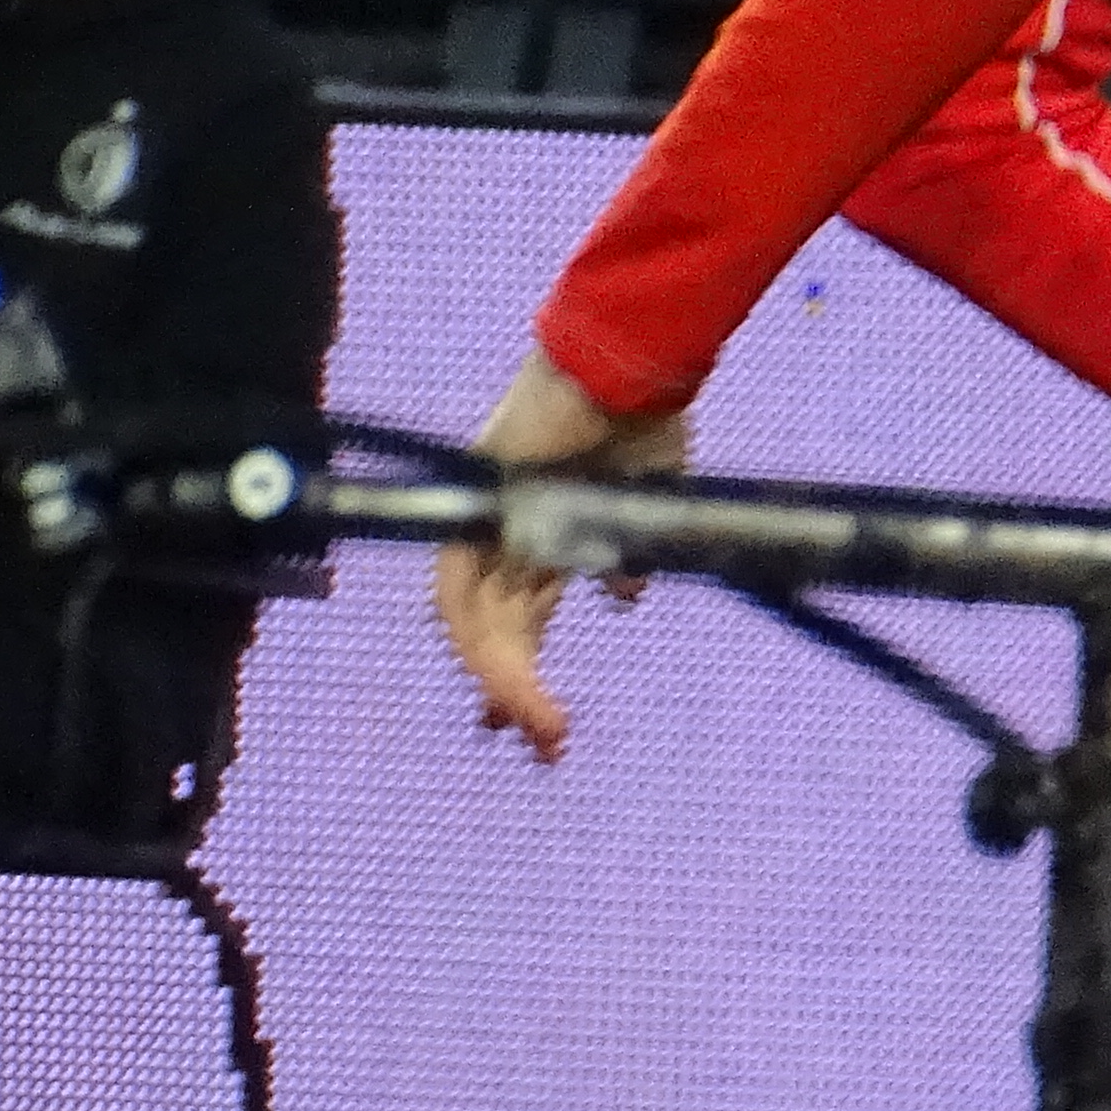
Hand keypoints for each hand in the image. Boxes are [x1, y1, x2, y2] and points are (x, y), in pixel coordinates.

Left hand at [432, 350, 692, 761]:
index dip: (527, 671)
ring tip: (543, 732)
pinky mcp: (475, 516)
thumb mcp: (649, 499)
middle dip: (515, 694)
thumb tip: (626, 597)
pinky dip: (487, 651)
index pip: (522, 617)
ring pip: (476, 628)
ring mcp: (487, 526)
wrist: (626, 361)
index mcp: (545, 535)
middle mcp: (507, 537)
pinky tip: (512, 692)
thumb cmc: (644, 415)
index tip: (547, 728)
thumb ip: (634, 547)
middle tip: (546, 749)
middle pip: (496, 631)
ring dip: (505, 685)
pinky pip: (461, 598)